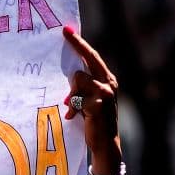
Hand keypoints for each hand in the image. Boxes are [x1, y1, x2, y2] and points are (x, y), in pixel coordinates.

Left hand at [61, 27, 120, 168]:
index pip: (93, 57)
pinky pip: (75, 97)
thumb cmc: (93, 121)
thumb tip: (70, 74)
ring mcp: (106, 93)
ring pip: (78, 78)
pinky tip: (74, 116)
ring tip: (74, 109)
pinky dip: (72, 107)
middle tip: (65, 32)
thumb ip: (82, 86)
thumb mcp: (88, 99)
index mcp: (107, 80)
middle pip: (89, 58)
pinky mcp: (98, 104)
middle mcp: (109, 83)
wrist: (104, 144)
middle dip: (77, 44)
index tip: (68, 30)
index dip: (80, 43)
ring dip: (71, 94)